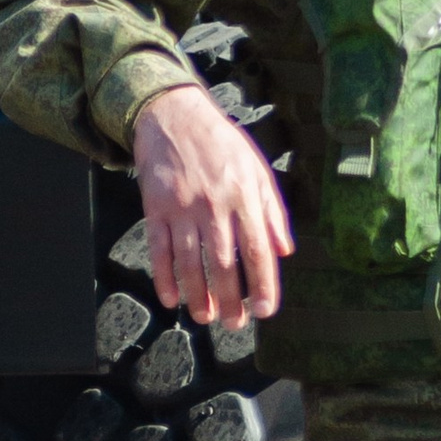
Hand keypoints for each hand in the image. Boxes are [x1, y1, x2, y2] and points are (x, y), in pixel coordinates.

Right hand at [130, 81, 292, 330]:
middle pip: (224, 263)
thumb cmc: (221, 144)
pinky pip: (159, 249)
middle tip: (234, 324)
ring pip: (191, 262)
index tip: (265, 310)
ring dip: (198, 294)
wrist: (174, 116)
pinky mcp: (155, 208)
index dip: (263, 284)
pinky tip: (171, 297)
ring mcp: (182, 208)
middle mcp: (214, 205)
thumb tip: (285, 250)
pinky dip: (164, 277)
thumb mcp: (257, 170)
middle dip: (230, 299)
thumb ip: (273, 212)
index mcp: (244, 197)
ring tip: (205, 316)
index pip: (258, 250)